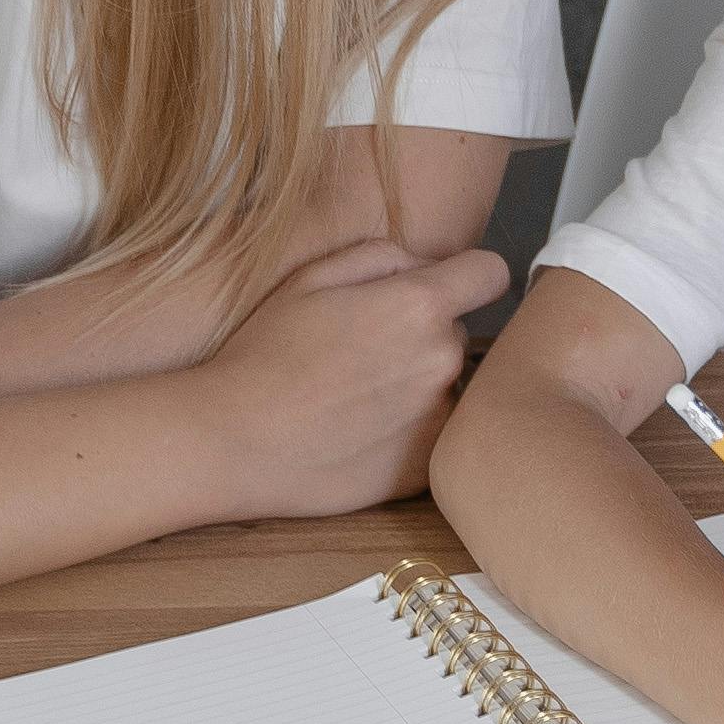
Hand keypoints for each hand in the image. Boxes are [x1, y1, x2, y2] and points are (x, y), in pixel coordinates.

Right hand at [190, 237, 509, 517]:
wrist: (233, 441)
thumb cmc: (264, 353)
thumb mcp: (310, 276)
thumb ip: (382, 256)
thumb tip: (424, 265)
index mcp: (419, 305)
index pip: (490, 273)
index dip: (467, 276)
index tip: (445, 288)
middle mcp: (442, 360)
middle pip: (456, 332)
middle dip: (423, 334)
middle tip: (362, 353)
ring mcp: (438, 419)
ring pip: (445, 386)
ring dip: (417, 386)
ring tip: (355, 399)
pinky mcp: (424, 468)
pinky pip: (433, 435)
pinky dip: (407, 433)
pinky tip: (358, 434)